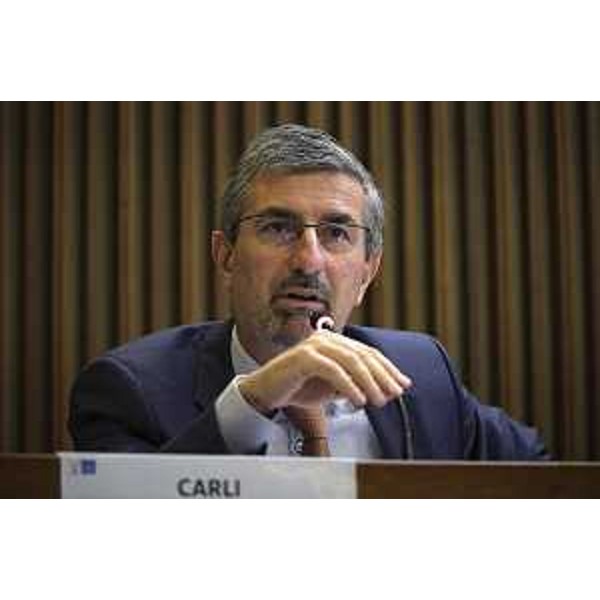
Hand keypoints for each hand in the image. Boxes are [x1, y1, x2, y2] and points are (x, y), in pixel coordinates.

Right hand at [237, 330, 412, 414]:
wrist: (267, 392)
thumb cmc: (300, 388)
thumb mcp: (335, 387)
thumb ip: (357, 385)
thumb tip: (387, 391)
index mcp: (336, 341)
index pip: (368, 353)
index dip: (388, 369)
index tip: (403, 384)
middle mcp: (326, 338)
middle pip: (363, 355)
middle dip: (383, 376)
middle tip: (395, 394)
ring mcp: (314, 345)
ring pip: (351, 361)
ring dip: (369, 383)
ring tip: (379, 401)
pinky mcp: (303, 357)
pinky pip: (332, 370)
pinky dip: (349, 386)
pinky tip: (358, 399)